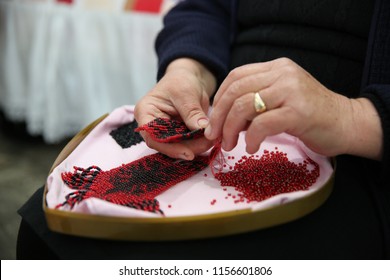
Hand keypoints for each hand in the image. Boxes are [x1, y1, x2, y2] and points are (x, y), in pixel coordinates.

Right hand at [134, 58, 216, 159]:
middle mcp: (152, 126)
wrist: (188, 79)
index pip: (153, 136)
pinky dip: (199, 143)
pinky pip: (187, 144)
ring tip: (213, 139)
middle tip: (209, 142)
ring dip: (196, 147)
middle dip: (189, 147)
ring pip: (179, 147)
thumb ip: (192, 112)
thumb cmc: (181, 80)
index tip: (189, 153)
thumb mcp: (186, 92)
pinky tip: (210, 140)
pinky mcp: (178, 136)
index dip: (170, 148)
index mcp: (145, 112)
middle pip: (167, 145)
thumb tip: (202, 130)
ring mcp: (165, 132)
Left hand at [205, 58, 382, 159]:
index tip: (214, 119)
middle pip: (235, 90)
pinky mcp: (298, 112)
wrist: (347, 123)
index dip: (219, 99)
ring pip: (243, 106)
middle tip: (215, 136)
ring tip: (230, 145)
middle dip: (219, 116)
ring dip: (230, 129)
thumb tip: (225, 119)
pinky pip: (261, 124)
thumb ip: (255, 103)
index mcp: (277, 67)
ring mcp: (291, 90)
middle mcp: (283, 73)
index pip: (236, 76)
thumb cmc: (311, 116)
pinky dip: (251, 139)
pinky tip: (252, 148)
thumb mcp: (280, 101)